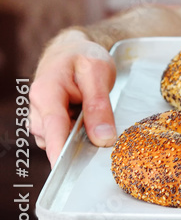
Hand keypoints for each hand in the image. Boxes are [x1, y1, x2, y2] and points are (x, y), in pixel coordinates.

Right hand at [29, 29, 117, 165]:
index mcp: (46, 92)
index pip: (53, 127)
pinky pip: (61, 138)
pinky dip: (75, 135)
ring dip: (77, 136)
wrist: (72, 50)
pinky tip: (85, 120)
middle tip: (102, 127)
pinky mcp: (47, 124)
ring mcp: (40, 118)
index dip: (60, 150)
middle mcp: (37, 108)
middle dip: (77, 141)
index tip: (65, 168)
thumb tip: (103, 139)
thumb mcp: (98, 74)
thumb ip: (99, 107)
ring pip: (59, 140)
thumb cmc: (83, 58)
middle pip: (56, 137)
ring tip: (92, 113)